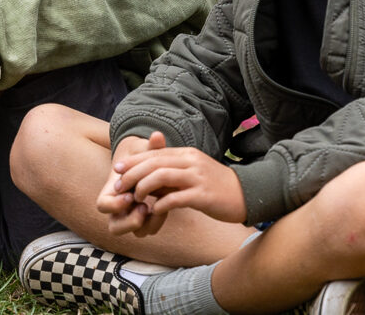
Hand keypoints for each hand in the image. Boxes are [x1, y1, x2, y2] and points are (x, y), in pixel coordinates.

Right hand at [95, 133, 161, 235]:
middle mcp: (119, 206)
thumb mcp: (144, 149)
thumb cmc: (141, 155)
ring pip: (133, 233)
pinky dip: (157, 222)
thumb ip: (151, 146)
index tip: (129, 194)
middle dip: (129, 221)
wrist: (149, 165)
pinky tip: (166, 206)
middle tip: (144, 207)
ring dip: (145, 224)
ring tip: (155, 208)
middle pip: (114, 227)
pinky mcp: (146, 220)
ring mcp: (132, 215)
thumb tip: (158, 136)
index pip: (102, 205)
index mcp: (112, 189)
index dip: (113, 204)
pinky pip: (149, 230)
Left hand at [113, 139, 246, 227]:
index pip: (154, 153)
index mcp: (187, 154)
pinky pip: (176, 198)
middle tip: (118, 185)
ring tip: (135, 198)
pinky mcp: (203, 195)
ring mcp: (198, 177)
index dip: (133, 161)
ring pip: (161, 176)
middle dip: (132, 174)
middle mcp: (191, 162)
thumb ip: (171, 174)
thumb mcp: (192, 174)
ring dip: (143, 187)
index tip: (117, 169)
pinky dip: (161, 204)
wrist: (247, 194)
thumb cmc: (216, 187)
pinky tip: (154, 211)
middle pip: (154, 163)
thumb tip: (146, 180)